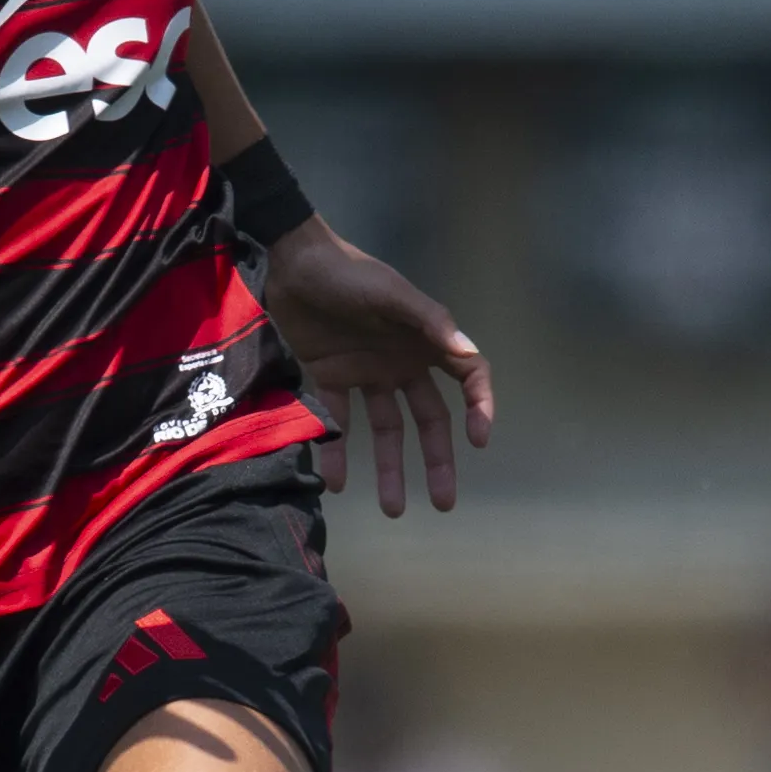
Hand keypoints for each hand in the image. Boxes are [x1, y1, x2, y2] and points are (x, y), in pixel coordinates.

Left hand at [261, 220, 495, 517]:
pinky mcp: (327, 380)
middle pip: (428, 420)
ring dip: (389, 470)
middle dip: (437, 460)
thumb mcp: (390, 292)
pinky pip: (336, 424)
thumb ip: (429, 321)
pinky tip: (336, 482)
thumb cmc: (348, 272)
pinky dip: (335, 452)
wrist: (290, 262)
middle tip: (444, 503)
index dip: (480, 406)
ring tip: (393, 509)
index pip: (467, 377)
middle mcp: (400, 363)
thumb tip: (467, 353)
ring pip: (385, 432)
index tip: (479, 440)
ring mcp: (364, 375)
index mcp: (423, 342)